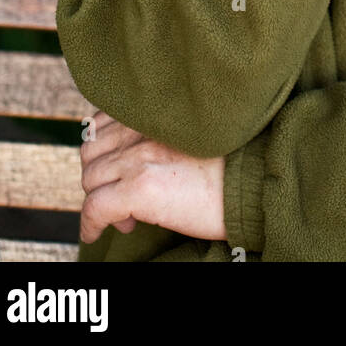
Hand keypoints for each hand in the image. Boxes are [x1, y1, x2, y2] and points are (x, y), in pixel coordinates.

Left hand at [79, 111, 226, 243]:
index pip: (103, 123)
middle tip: (121, 197)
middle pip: (92, 151)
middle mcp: (142, 129)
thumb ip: (162, 134)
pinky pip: (95, 207)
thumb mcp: (194, 133)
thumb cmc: (234, 159)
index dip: (104, 149)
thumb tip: (139, 162)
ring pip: (90, 179)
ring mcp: (140, 157)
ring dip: (98, 198)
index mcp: (155, 112)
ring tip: (123, 216)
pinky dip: (90, 223)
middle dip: (99, 175)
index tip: (117, 168)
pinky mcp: (141, 188)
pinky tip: (95, 233)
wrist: (256, 180)